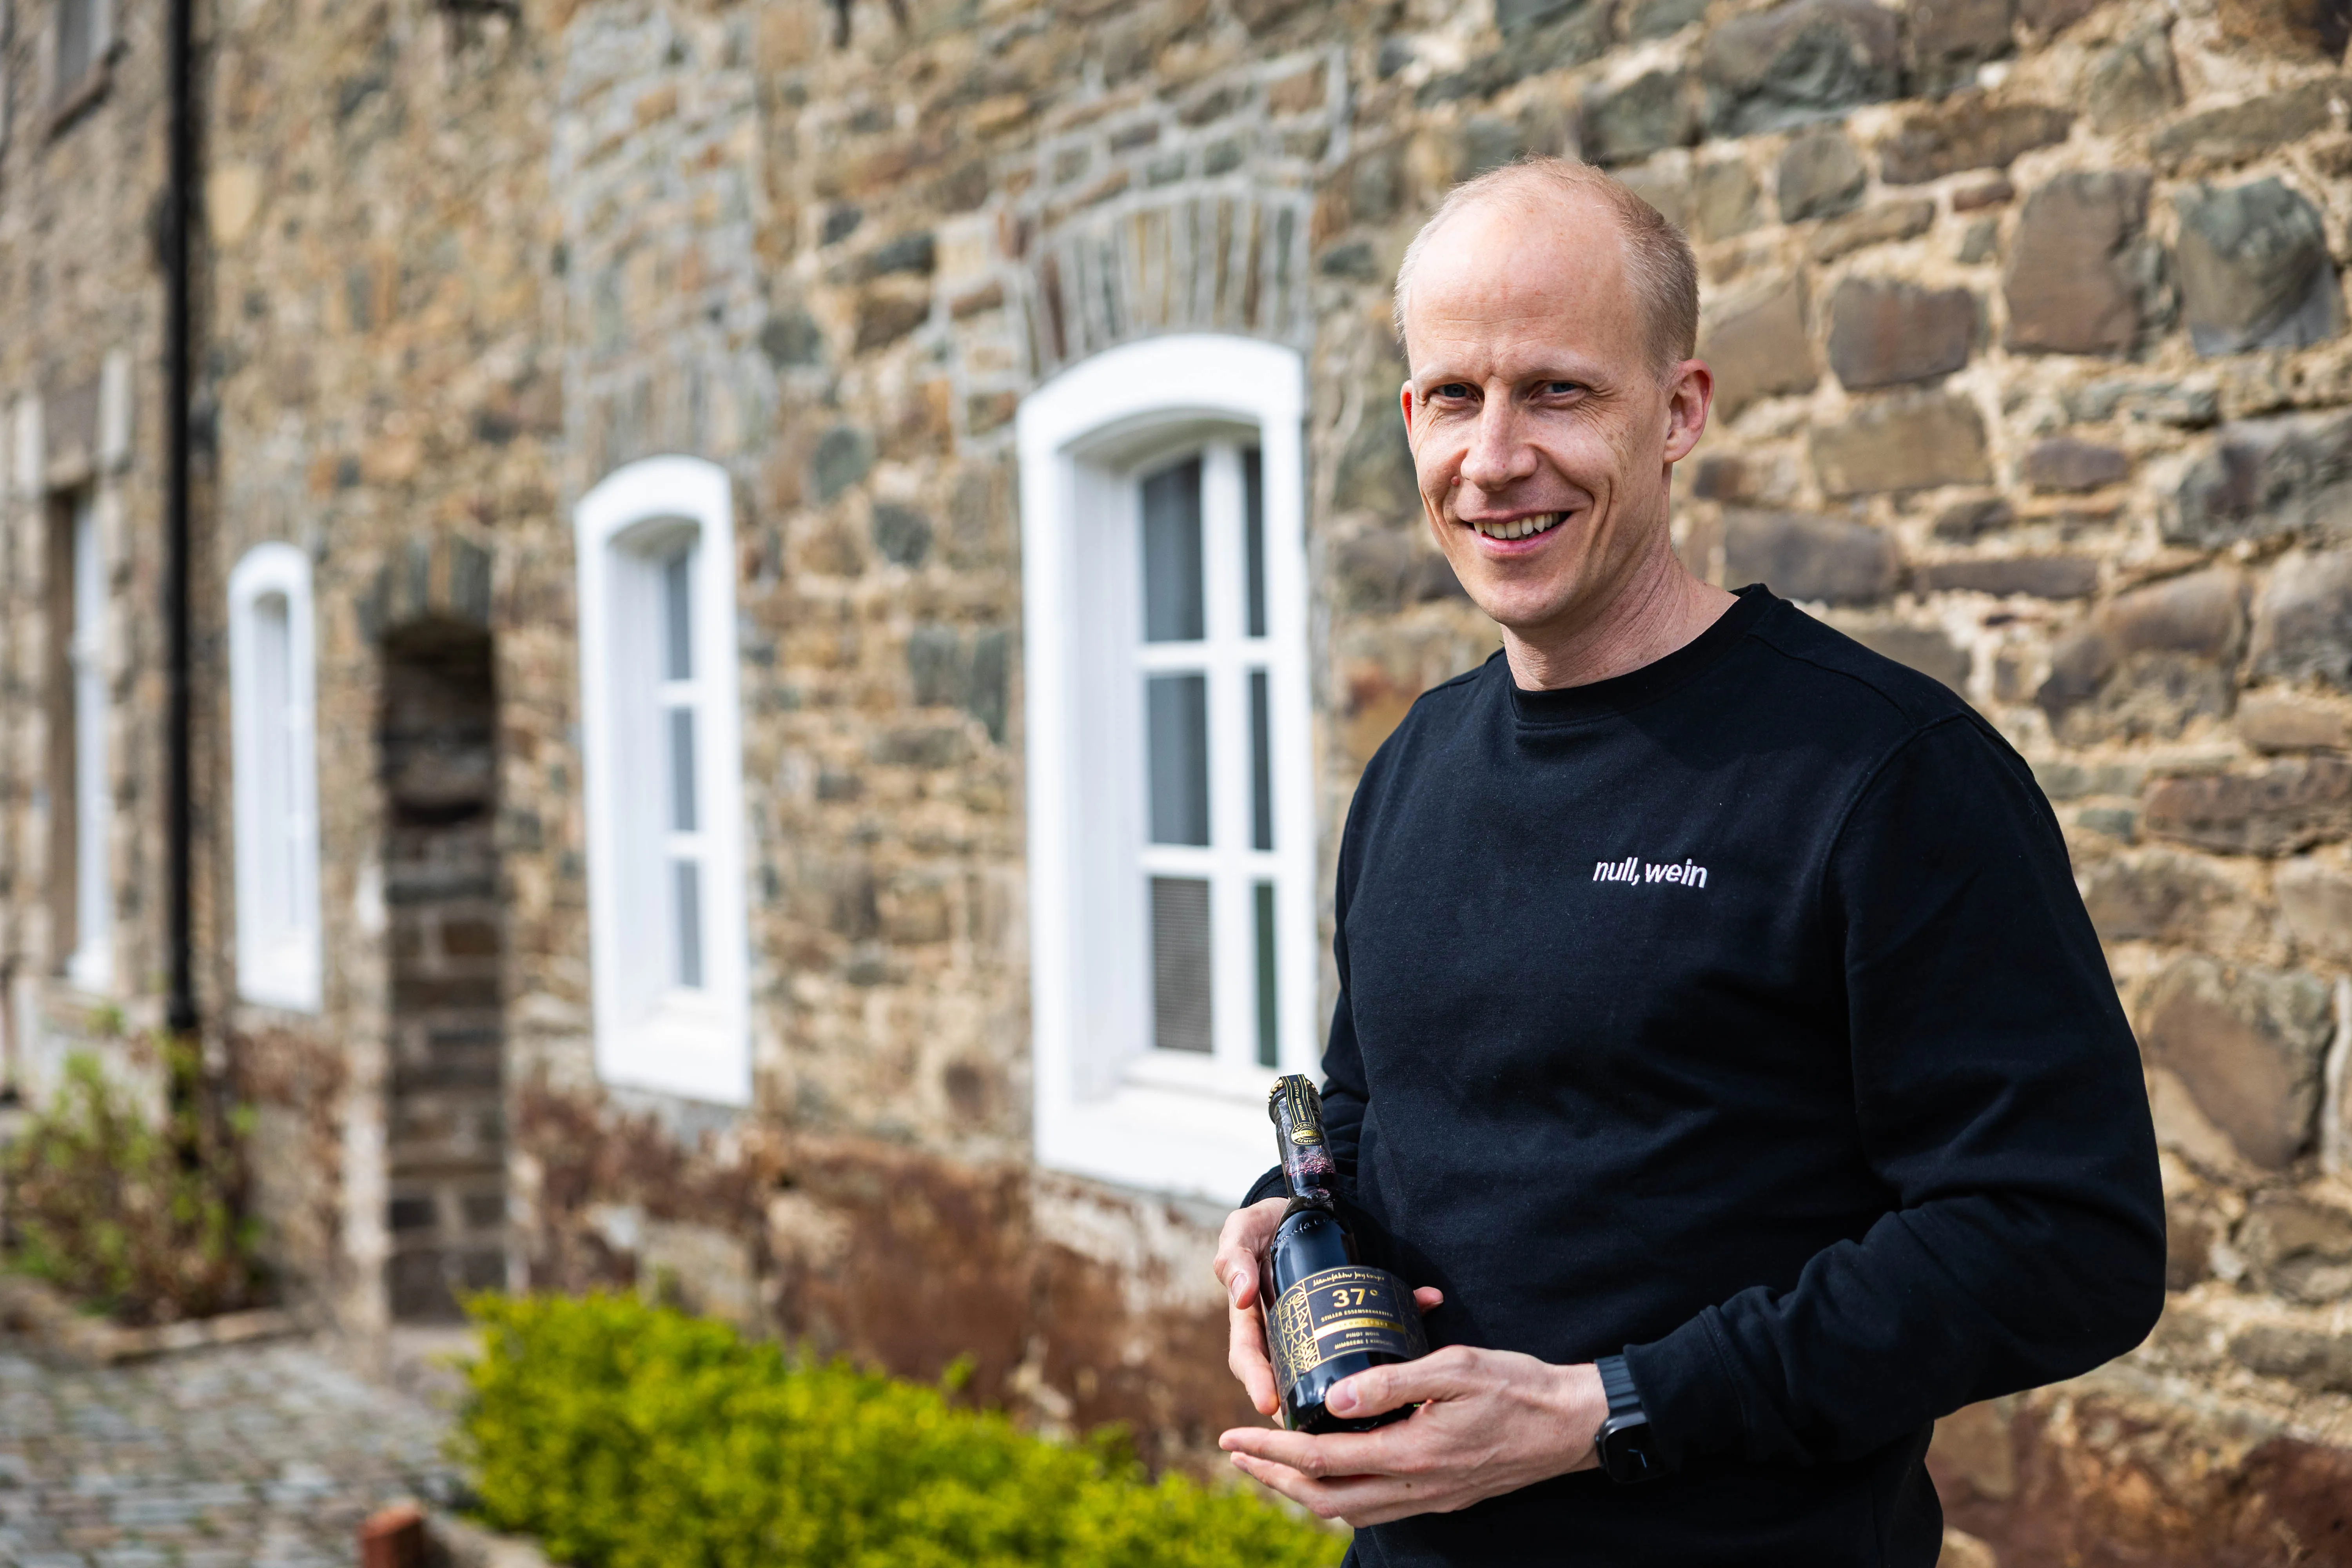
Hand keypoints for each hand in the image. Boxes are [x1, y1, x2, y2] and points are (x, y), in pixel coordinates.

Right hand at [1211, 1199, 1446, 1416]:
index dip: (1258, 1385)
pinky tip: (1423, 1307)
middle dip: (1304, 1404)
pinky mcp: (1345, 1316)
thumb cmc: (1262, 1225)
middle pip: (1290, 1378)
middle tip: (1322, 1428)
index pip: (1250, 1361)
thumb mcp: (1241, 1233)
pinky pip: (1371, 1323)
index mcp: (1253, 1322)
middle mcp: (1285, 1334)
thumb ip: (1234, 1258)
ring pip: (1331, 1363)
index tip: (1268, 1406)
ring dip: (1353, 1381)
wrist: (1300, 1209)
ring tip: (1374, 1403)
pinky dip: (1397, 1317)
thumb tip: (1240, 1294)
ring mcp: (1316, 1330)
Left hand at [1218, 1349, 1605, 1525]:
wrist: (1572, 1424)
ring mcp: (1430, 1497)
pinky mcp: (1442, 1495)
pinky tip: (1331, 1469)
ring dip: (1302, 1491)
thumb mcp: (1455, 1368)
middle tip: (1238, 1455)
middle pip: (1324, 1500)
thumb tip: (1332, 1396)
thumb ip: (1392, 1382)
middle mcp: (1417, 1486)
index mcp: (1413, 1453)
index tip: (1233, 1437)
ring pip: (1349, 1511)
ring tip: (1271, 1464)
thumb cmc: (1516, 1387)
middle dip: (1274, 1480)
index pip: (1322, 1461)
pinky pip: (1377, 1507)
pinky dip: (1341, 1492)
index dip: (1271, 1452)